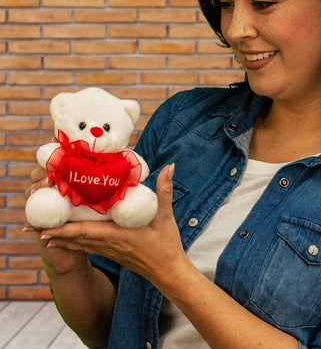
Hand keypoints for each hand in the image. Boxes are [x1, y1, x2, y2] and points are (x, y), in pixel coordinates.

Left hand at [35, 164, 189, 289]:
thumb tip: (169, 167)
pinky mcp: (112, 253)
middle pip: (76, 239)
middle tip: (33, 226)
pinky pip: (87, 248)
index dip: (65, 230)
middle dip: (54, 233)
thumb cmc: (167, 245)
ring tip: (40, 232)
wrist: (168, 272)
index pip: (87, 232)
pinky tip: (63, 241)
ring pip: (79, 245)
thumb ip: (165, 190)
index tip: (46, 227)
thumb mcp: (166, 216)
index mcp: (120, 236)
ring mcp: (109, 251)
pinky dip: (73, 243)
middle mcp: (110, 245)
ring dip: (59, 239)